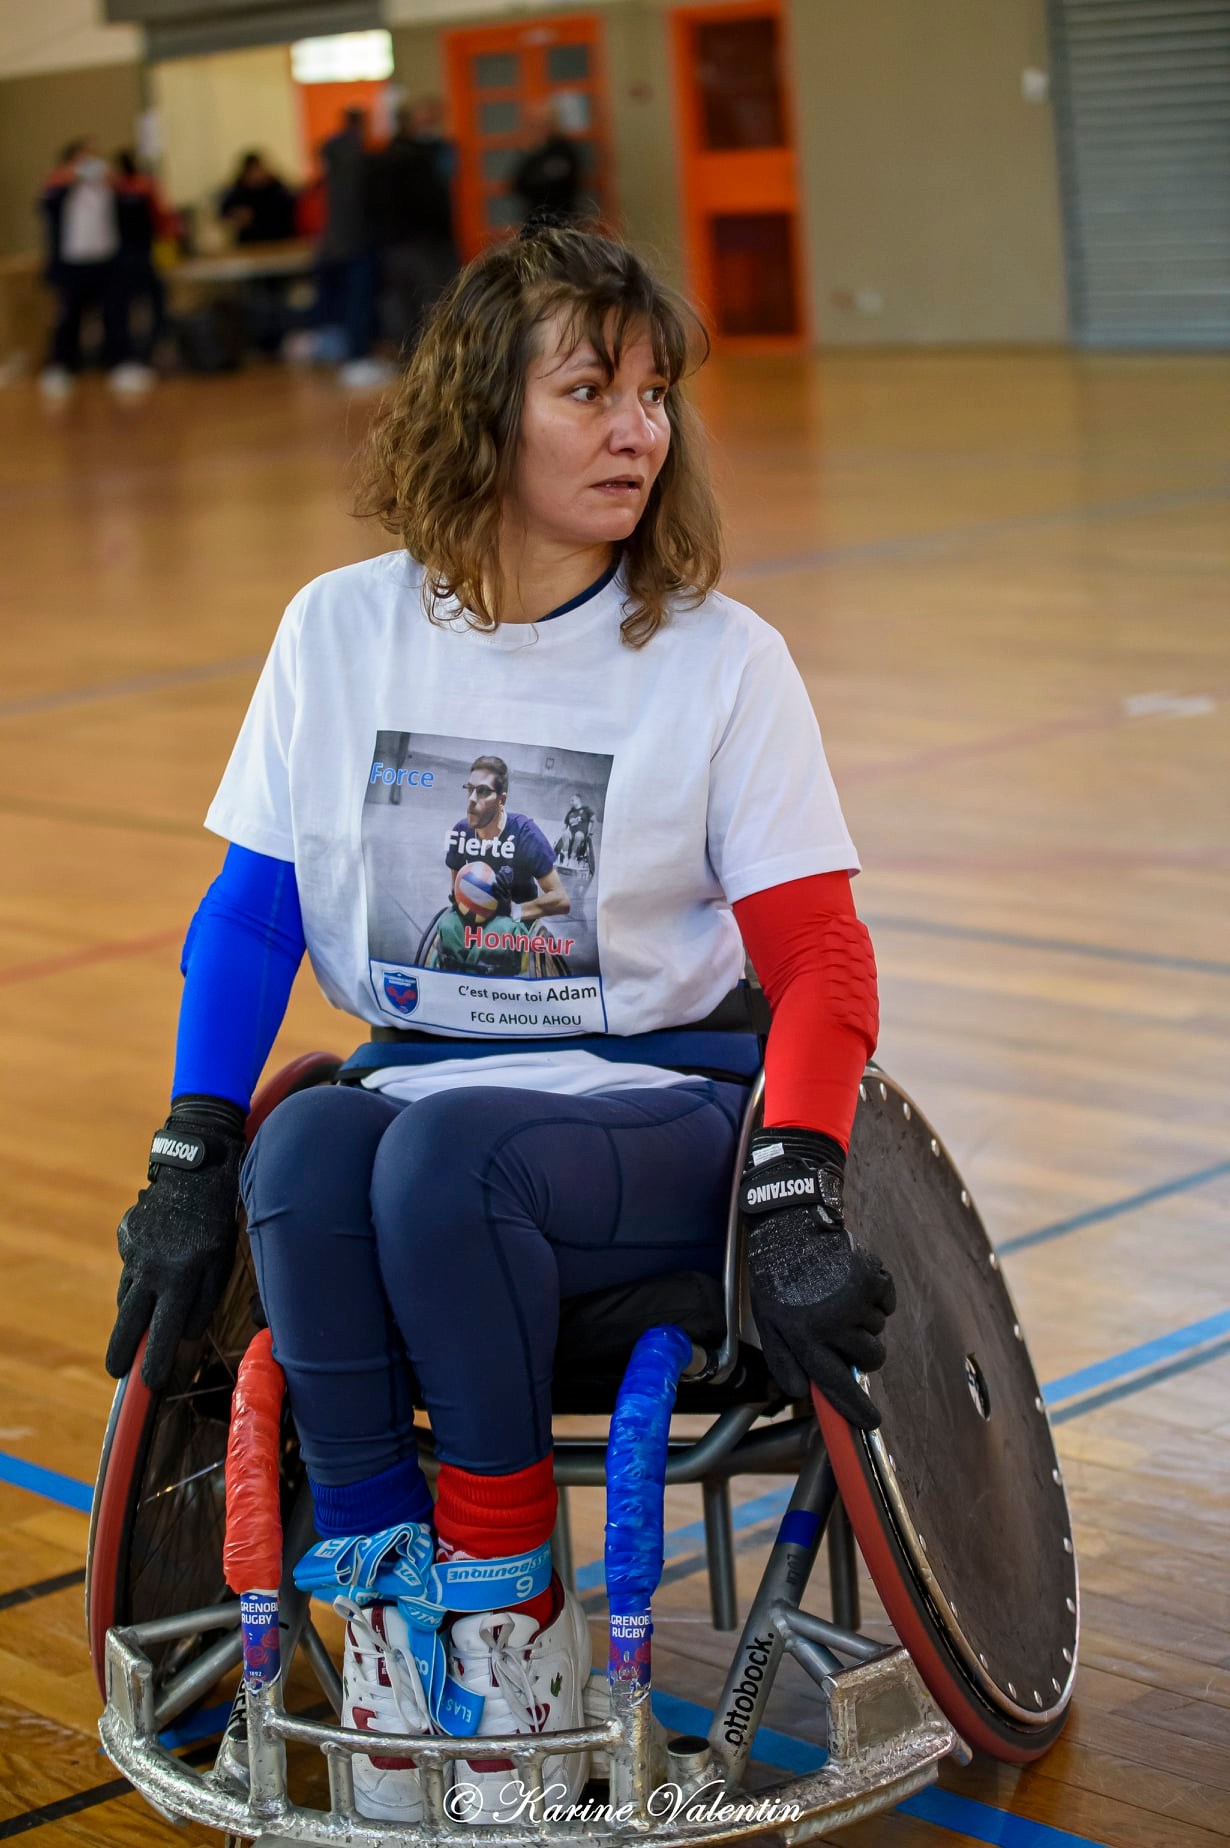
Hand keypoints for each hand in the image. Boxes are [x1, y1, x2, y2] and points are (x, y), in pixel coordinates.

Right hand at [105, 1096, 245, 1391]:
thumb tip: (185, 1331)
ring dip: (131, 1313)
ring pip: (128, 1294)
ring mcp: (134, 1252)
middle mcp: (151, 1269)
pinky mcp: (126, 1235)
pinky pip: (130, 1266)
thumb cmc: (220, 1216)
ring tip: (135, 1328)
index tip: (150, 1383)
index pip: (162, 1333)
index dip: (155, 1361)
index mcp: (179, 1278)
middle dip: (121, 1350)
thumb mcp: (222, 1258)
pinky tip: (151, 1274)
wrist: (196, 1167)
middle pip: (130, 1322)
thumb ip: (203, 1297)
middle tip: (115, 1370)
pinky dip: (137, 1277)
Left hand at [490, 865, 516, 910]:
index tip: (500, 872)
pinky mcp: (504, 903)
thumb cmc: (501, 906)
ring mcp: (506, 898)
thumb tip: (489, 885)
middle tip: (496, 875)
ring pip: (503, 890)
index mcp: (507, 891)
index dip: (504, 877)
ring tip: (494, 882)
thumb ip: (495, 891)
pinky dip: (497, 894)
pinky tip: (494, 891)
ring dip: (498, 886)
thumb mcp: (499, 898)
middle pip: (505, 885)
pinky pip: (500, 897)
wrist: (506, 914)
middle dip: (501, 880)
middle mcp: (508, 894)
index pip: (507, 882)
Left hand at [740, 1127, 894, 1429]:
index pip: (834, 1384)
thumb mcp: (769, 1319)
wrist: (792, 1225)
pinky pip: (887, 1303)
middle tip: (849, 1330)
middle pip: (869, 1359)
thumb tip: (802, 1391)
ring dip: (865, 1319)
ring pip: (878, 1330)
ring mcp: (853, 1302)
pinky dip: (877, 1295)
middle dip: (865, 1352)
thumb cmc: (777, 1275)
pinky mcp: (870, 1280)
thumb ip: (784, 1358)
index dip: (854, 1408)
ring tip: (839, 1295)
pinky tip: (853, 1280)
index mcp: (802, 1338)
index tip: (872, 1423)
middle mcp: (830, 1325)